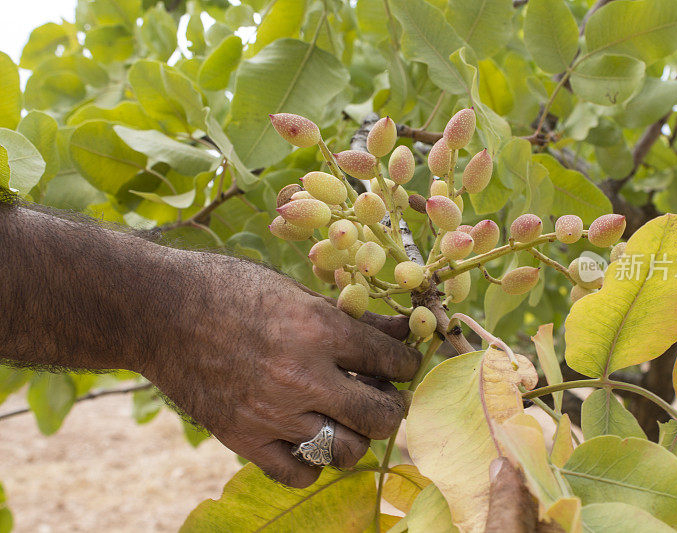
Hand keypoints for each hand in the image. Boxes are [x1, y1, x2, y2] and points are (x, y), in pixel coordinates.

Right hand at [138, 253, 420, 487]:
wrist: (156, 310)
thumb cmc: (227, 288)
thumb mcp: (295, 290)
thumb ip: (353, 316)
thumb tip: (402, 328)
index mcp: (318, 329)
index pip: (392, 360)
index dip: (407, 363)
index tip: (402, 364)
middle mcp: (302, 377)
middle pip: (381, 416)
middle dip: (393, 407)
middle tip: (385, 397)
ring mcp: (273, 414)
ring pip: (347, 451)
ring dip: (357, 436)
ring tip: (348, 419)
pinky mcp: (243, 438)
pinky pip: (298, 473)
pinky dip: (313, 462)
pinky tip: (310, 440)